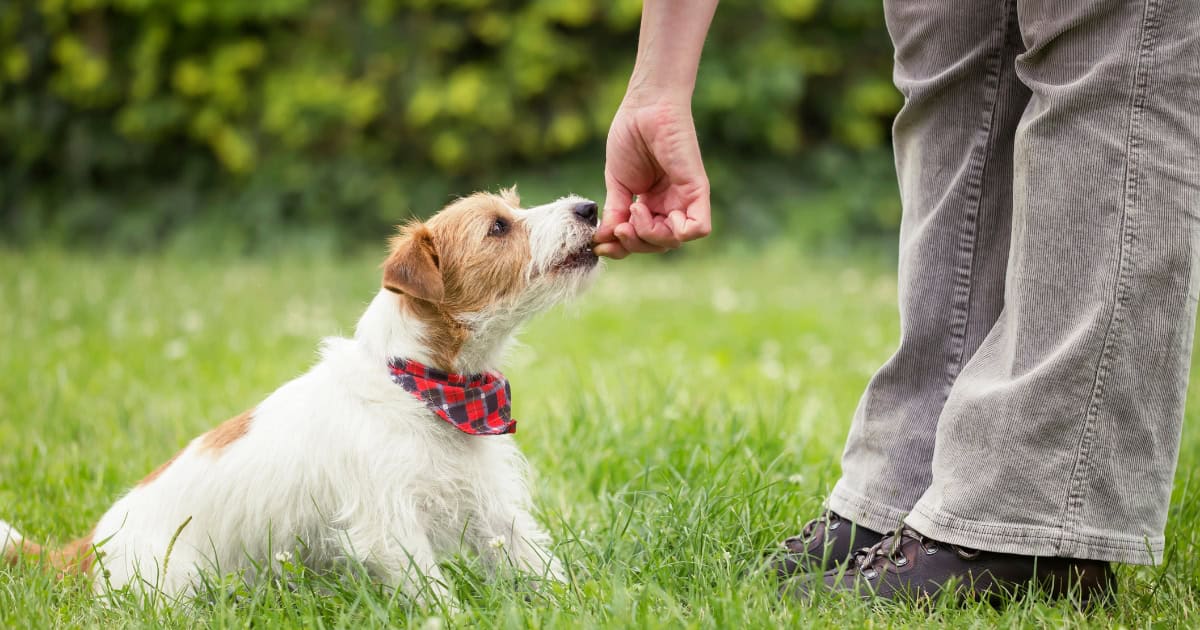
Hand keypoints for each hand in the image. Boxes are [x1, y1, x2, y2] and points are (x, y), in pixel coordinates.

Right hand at [594, 97, 711, 258]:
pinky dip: (676, 232)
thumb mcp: (616, 183)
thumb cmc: (630, 137)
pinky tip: (652, 212)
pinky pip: (698, 228)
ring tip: (634, 209)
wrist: (644, 108)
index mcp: (651, 204)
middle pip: (657, 245)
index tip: (599, 243)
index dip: (621, 248)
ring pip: (674, 241)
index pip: (641, 240)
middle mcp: (669, 205)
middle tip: (619, 227)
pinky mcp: (697, 190)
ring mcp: (684, 199)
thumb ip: (615, 213)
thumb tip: (603, 241)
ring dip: (648, 235)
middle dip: (633, 244)